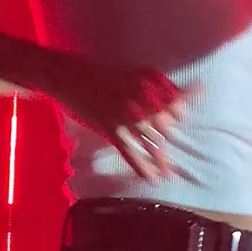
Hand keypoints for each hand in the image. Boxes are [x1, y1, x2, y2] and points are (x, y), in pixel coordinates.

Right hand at [45, 55, 193, 179]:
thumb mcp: (133, 72)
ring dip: (161, 160)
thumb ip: (157, 84)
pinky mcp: (110, 129)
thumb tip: (182, 97)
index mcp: (146, 82)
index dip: (180, 113)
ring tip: (169, 174)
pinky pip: (130, 152)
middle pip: (164, 126)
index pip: (174, 103)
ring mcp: (124, 115)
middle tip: (172, 152)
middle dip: (169, 139)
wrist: (69, 76)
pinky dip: (142, 167)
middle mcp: (139, 99)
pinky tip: (151, 178)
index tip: (181, 120)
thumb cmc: (102, 73)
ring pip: (151, 142)